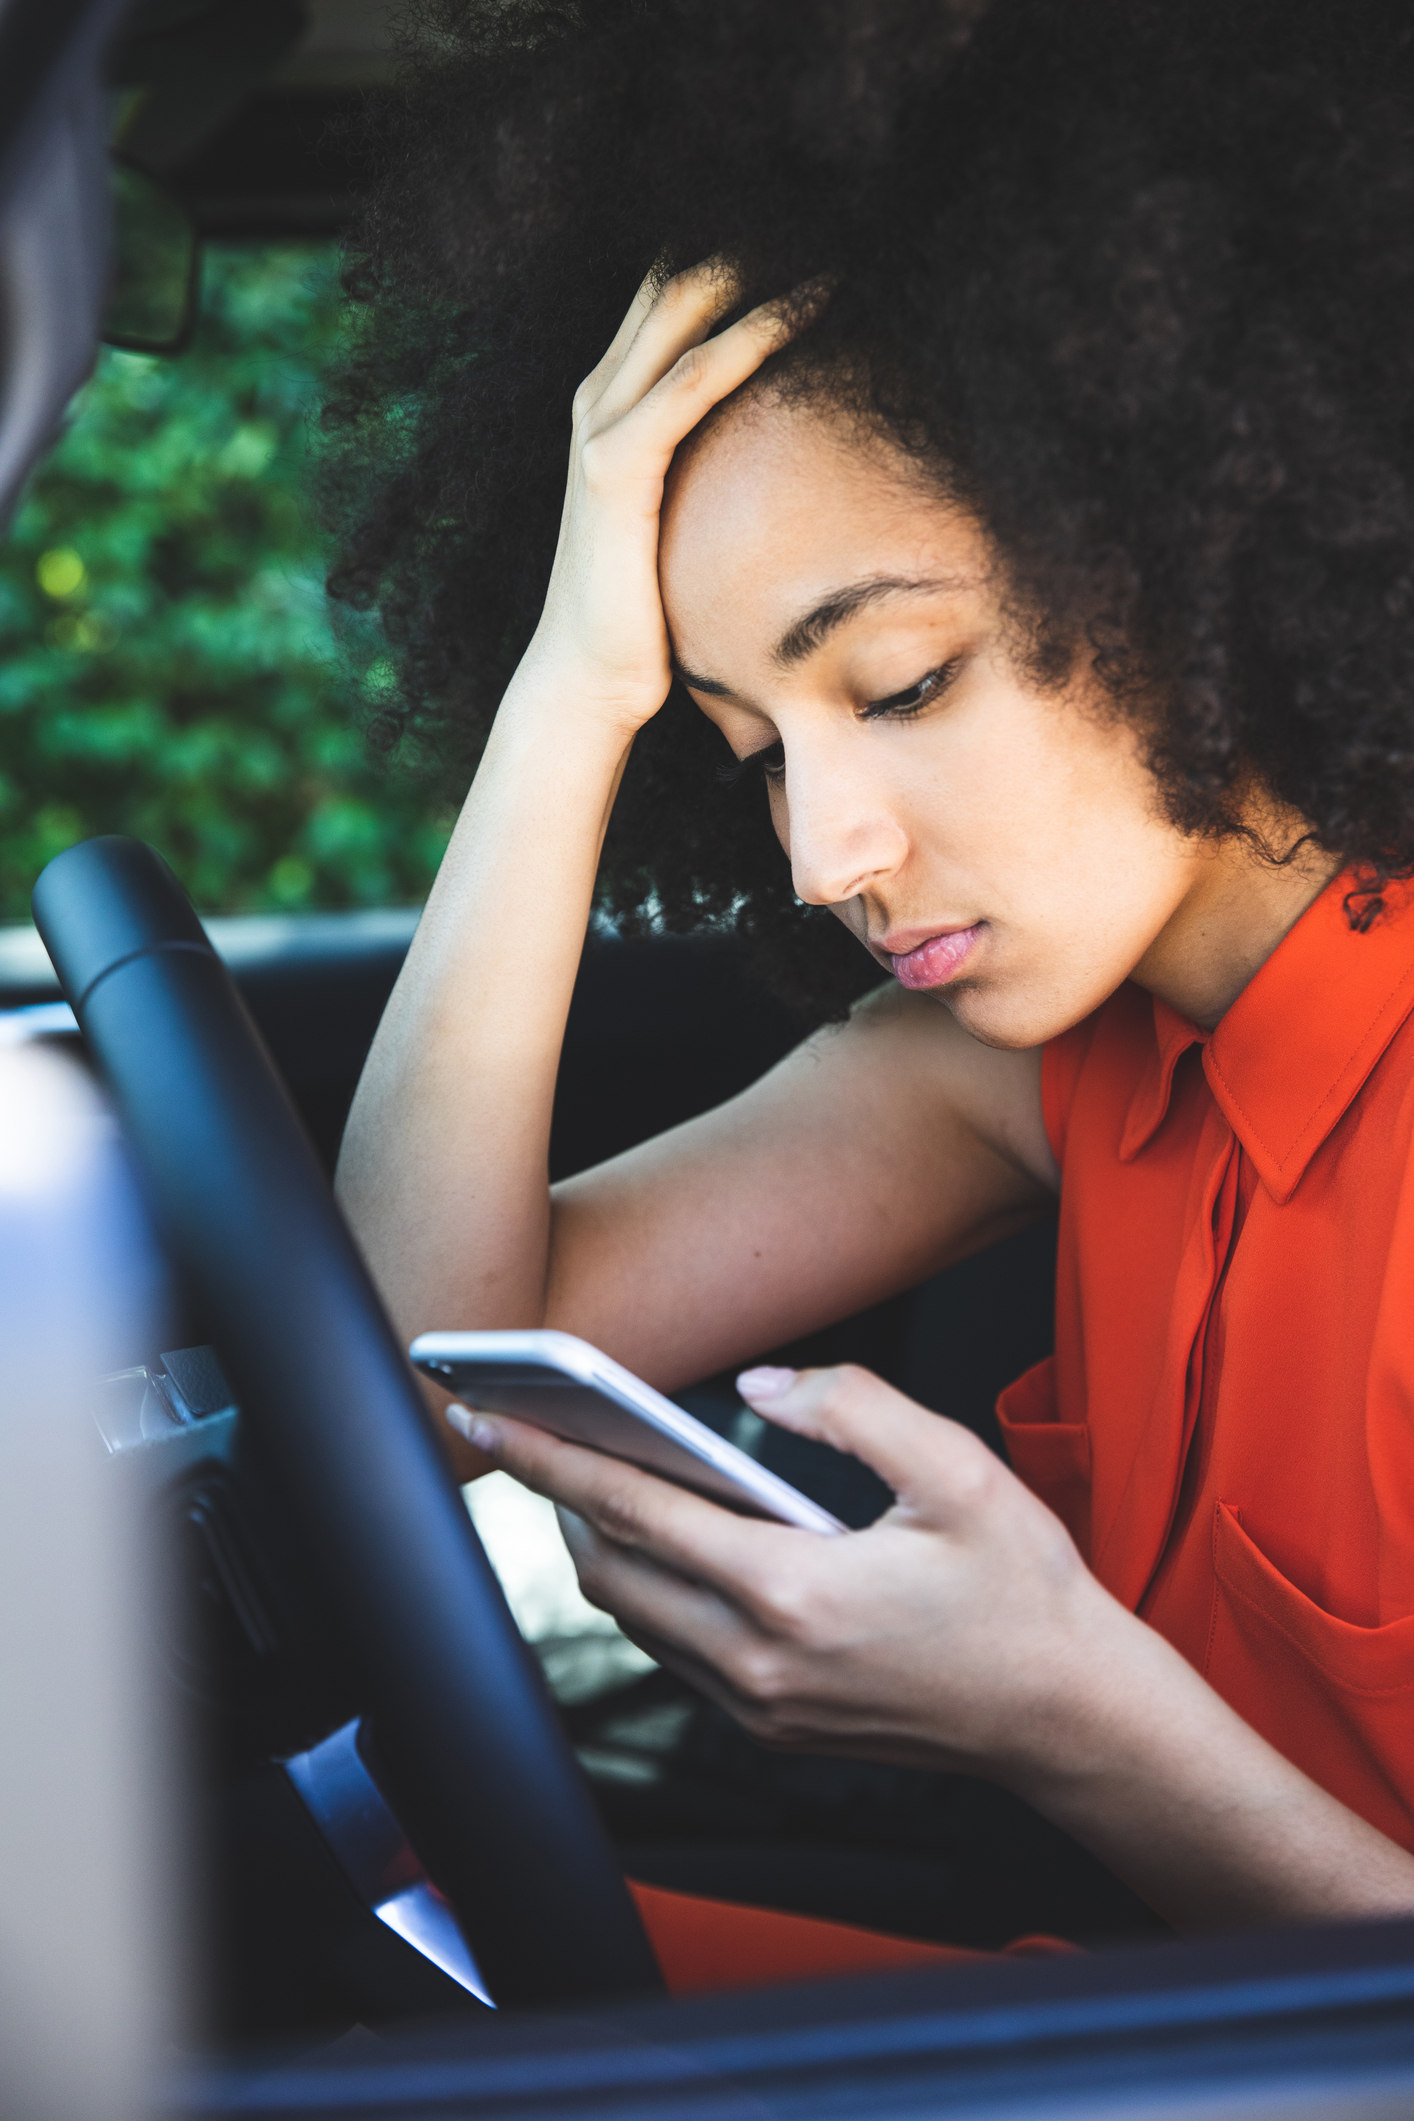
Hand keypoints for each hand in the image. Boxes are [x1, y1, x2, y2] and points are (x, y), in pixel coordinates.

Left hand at [459, 1362, 1112, 1781]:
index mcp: (793, 1591)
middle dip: (558, 1499)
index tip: (490, 1414)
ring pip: (637, 1617)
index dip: (550, 1457)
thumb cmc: (1022, 1592)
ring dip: (603, 1549)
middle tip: (532, 1431)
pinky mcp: (774, 1729)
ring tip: (594, 1479)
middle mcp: (759, 1662)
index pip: (633, 1511)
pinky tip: (670, 1545)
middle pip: (609, 1571)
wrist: (1067, 1715)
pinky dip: (652, 1593)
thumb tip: (763, 1385)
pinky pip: (678, 1653)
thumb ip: (854, 1408)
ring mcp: (761, 1707)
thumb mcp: (957, 1471)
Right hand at [507, 261, 807, 735]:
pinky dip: (751, 336)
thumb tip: (781, 462)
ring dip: (761, 273)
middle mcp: (598, 401)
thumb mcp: (679, 520)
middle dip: (752, 243)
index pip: (668, 298)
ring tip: (832, 250)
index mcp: (612, 406)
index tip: (811, 237)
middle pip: (674, 282)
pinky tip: (803, 310)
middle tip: (831, 224)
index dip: (734, 255)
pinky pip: (691, 381)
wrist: (588, 677)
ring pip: (683, 312)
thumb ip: (709, 472)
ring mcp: (600, 429)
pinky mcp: (616, 468)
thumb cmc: (643, 613)